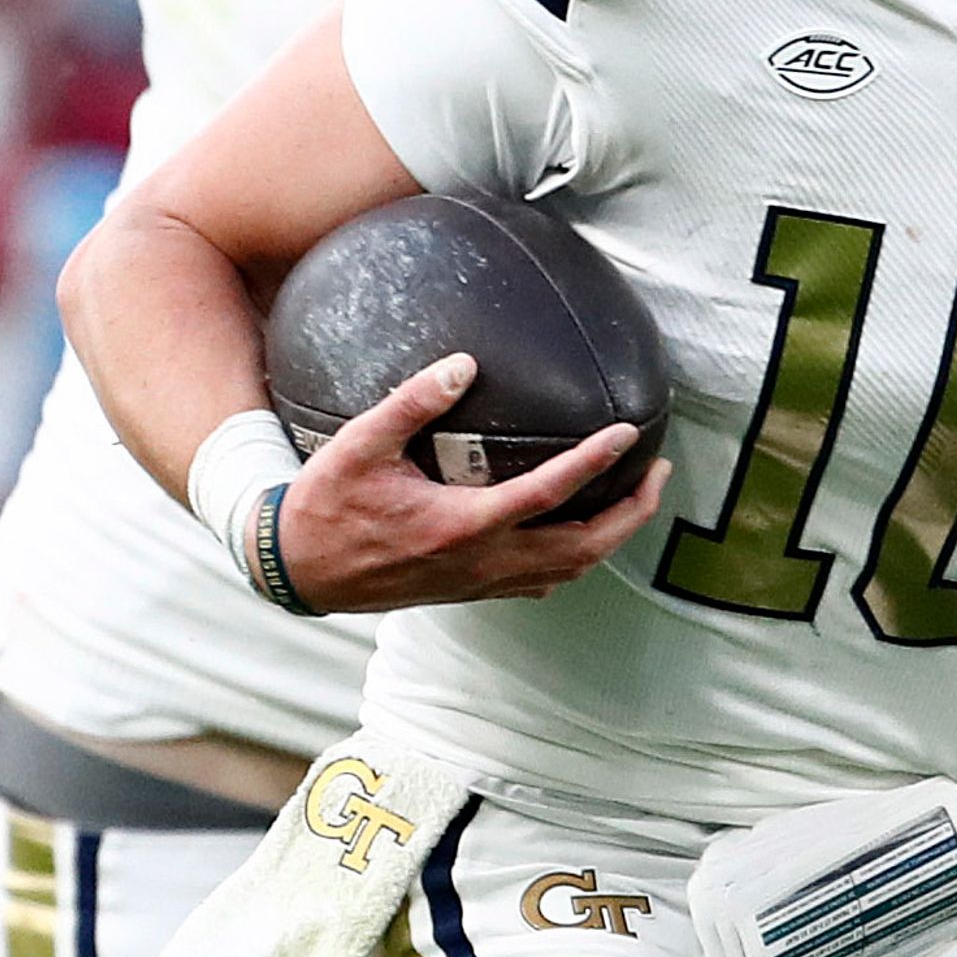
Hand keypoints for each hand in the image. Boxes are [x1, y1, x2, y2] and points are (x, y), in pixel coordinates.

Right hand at [274, 354, 671, 612]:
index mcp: (461, 526)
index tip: (628, 433)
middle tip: (658, 472)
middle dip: (631, 513)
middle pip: (583, 547)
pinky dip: (575, 559)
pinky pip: (541, 582)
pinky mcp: (470, 592)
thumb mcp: (359, 444)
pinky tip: (579, 534)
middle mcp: (481, 562)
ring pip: (569, 570)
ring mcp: (479, 583)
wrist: (297, 572)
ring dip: (611, 538)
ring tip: (636, 499)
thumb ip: (411, 402)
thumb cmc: (324, 504)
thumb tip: (465, 364)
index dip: (594, 462)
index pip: (548, 493)